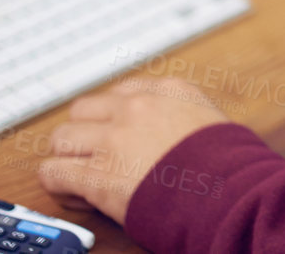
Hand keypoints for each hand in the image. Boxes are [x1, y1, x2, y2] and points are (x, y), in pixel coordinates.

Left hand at [37, 77, 229, 224]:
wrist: (229, 192)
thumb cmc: (231, 165)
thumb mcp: (214, 121)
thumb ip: (186, 116)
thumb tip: (176, 130)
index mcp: (168, 90)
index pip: (120, 93)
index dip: (114, 119)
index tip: (117, 135)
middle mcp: (136, 108)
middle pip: (83, 109)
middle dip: (84, 133)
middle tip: (93, 155)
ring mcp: (113, 140)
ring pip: (61, 138)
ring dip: (67, 157)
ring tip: (79, 177)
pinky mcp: (97, 175)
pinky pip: (53, 173)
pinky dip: (58, 185)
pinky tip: (75, 195)